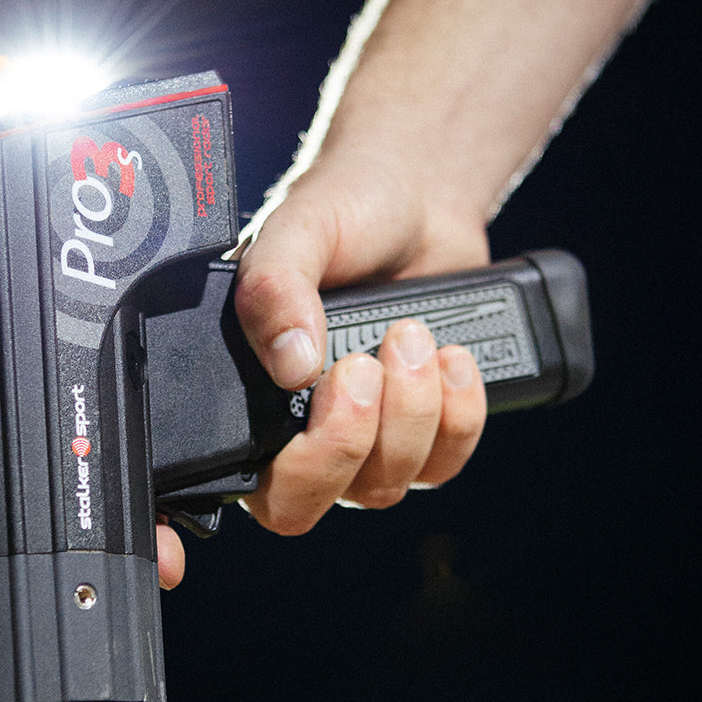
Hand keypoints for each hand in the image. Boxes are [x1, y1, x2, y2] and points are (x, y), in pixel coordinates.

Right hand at [232, 148, 489, 535]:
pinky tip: (453, 356)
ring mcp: (364, 441)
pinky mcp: (425, 433)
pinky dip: (458, 415)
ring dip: (410, 413)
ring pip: (383, 486)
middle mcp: (296, 431)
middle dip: (348, 441)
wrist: (417, 196)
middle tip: (366, 363)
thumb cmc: (343, 212)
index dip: (260, 485)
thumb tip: (289, 362)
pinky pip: (442, 465)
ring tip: (414, 332)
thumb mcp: (295, 231)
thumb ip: (273, 289)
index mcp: (245, 395)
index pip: (243, 483)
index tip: (299, 413)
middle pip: (307, 505)